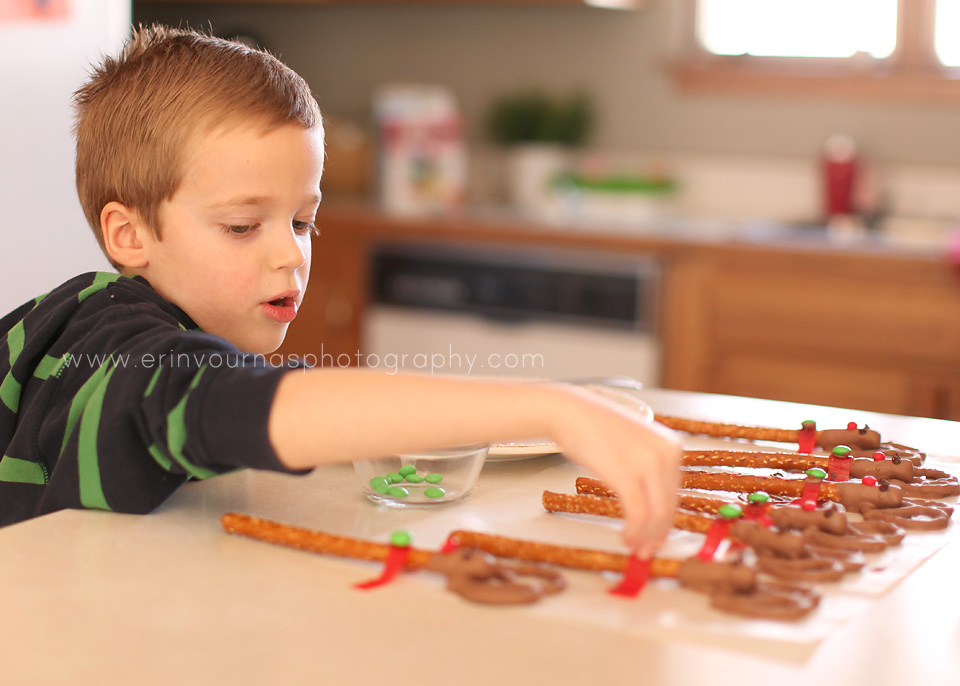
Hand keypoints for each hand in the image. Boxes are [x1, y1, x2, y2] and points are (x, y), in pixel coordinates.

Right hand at [544, 385, 681, 557]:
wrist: (569, 411)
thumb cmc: (594, 427)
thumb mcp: (634, 443)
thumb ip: (648, 468)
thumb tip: (652, 505)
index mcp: (671, 446)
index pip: (675, 493)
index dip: (667, 520)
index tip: (657, 535)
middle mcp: (665, 454)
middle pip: (668, 506)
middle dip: (658, 533)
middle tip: (646, 549)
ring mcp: (647, 464)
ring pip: (657, 514)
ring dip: (646, 537)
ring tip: (634, 547)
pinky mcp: (627, 476)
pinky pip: (638, 513)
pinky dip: (634, 531)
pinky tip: (625, 537)